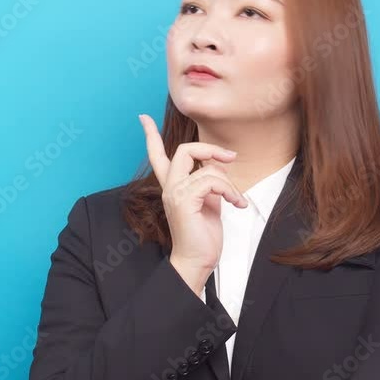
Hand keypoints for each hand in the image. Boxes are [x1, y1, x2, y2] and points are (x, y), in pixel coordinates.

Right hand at [139, 113, 247, 296]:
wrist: (197, 261)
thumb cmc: (203, 236)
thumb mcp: (209, 202)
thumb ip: (209, 182)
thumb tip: (218, 166)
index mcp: (173, 186)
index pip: (157, 156)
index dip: (150, 136)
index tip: (143, 118)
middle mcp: (169, 187)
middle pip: (184, 150)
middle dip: (210, 148)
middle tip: (230, 157)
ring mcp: (174, 193)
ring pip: (207, 168)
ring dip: (229, 184)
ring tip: (237, 200)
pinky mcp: (183, 200)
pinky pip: (212, 181)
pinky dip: (230, 191)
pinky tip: (236, 204)